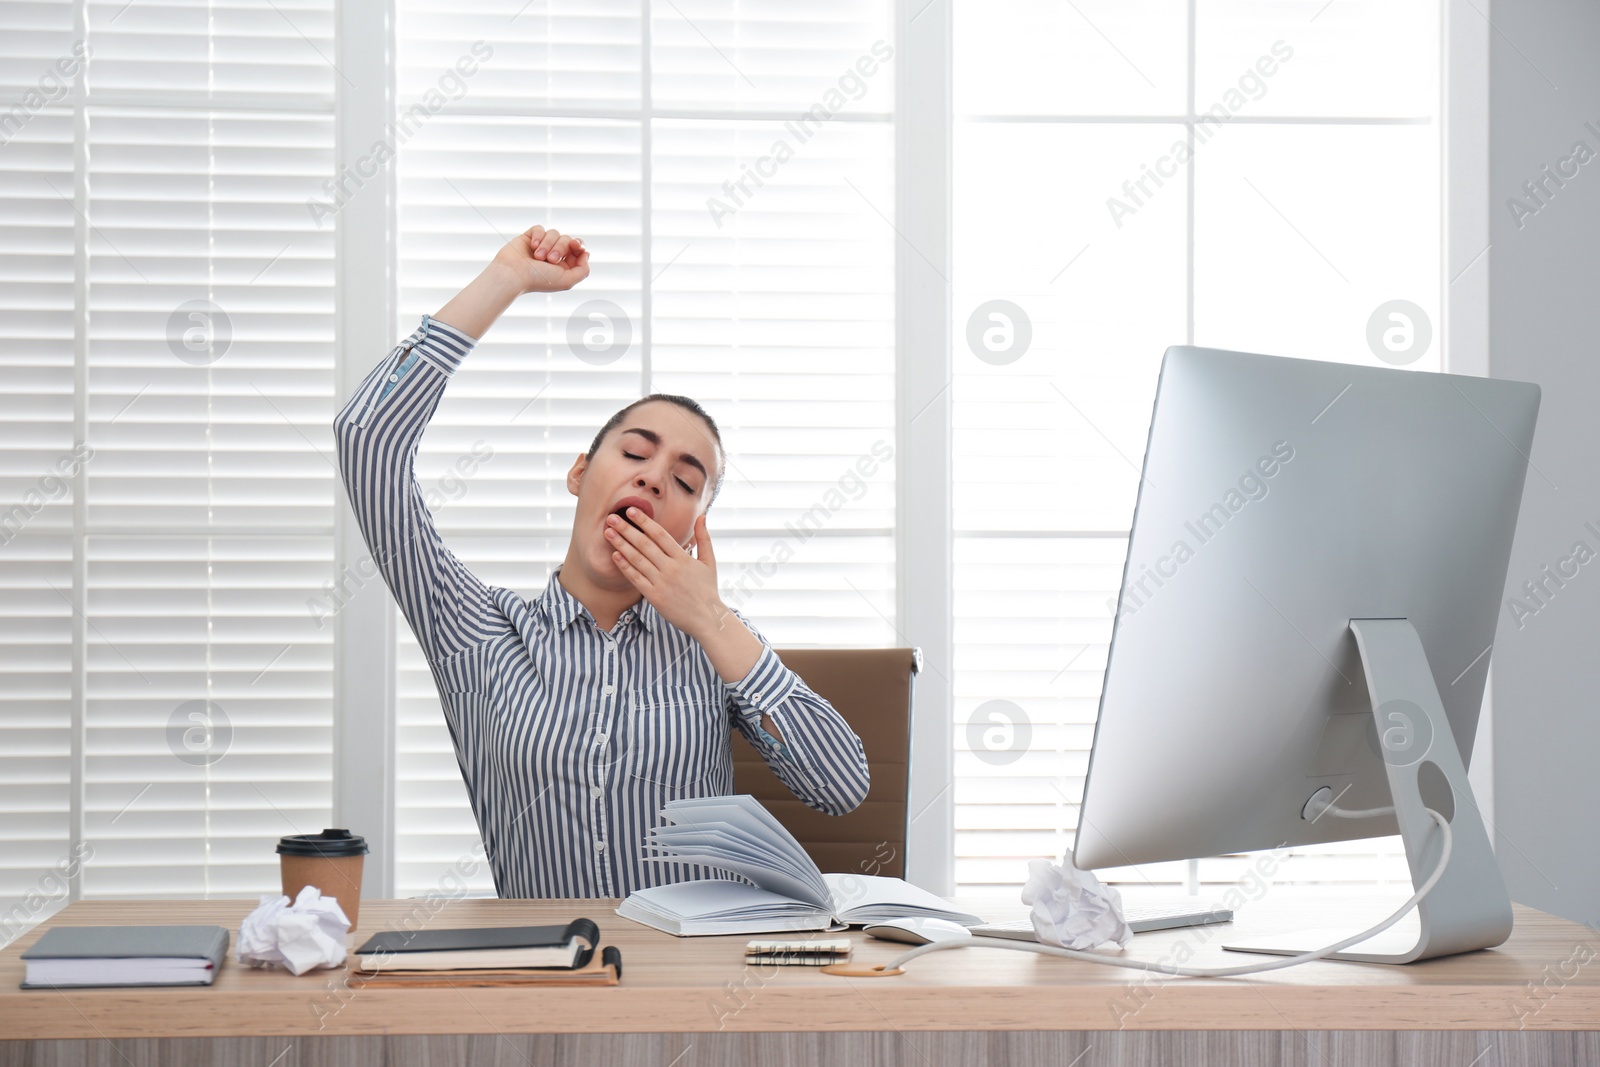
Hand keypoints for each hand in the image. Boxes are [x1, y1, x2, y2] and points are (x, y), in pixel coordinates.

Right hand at [493, 224, 590, 293]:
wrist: (514, 274)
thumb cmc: (539, 279)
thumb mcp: (568, 281)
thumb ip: (583, 270)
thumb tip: (586, 254)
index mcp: (564, 266)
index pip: (578, 249)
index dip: (579, 245)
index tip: (575, 246)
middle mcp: (553, 255)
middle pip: (567, 239)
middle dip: (561, 248)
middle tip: (550, 260)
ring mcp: (541, 246)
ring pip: (554, 233)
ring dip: (547, 245)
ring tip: (538, 257)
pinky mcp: (529, 237)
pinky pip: (539, 228)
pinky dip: (538, 236)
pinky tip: (532, 246)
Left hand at [605, 510, 727, 638]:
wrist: (707, 618)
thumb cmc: (707, 589)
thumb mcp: (709, 562)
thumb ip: (704, 538)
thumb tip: (702, 515)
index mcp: (683, 558)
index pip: (660, 535)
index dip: (644, 521)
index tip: (631, 510)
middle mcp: (670, 568)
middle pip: (644, 544)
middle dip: (626, 529)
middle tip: (611, 518)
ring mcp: (661, 582)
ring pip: (637, 559)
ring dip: (621, 544)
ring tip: (608, 533)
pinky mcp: (654, 596)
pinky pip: (636, 579)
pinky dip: (624, 566)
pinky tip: (615, 556)